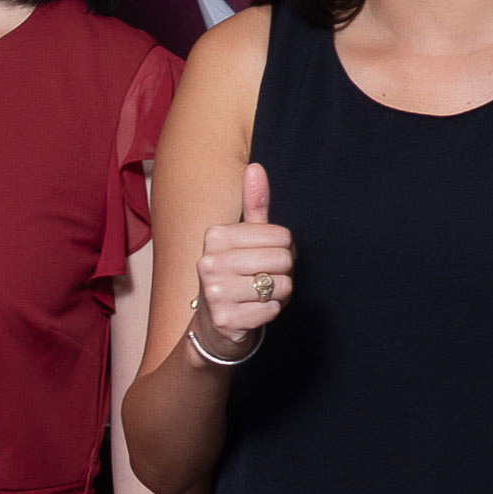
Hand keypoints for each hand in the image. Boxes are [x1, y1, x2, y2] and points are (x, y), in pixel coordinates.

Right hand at [192, 162, 293, 354]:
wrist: (214, 327)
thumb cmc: (235, 277)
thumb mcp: (244, 240)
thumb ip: (254, 205)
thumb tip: (256, 166)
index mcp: (215, 236)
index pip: (282, 236)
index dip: (284, 251)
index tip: (264, 261)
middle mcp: (208, 261)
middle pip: (283, 259)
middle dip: (283, 274)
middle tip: (263, 281)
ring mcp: (214, 292)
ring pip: (280, 285)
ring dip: (278, 294)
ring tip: (257, 297)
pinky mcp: (225, 319)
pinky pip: (272, 309)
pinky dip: (270, 313)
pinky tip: (252, 312)